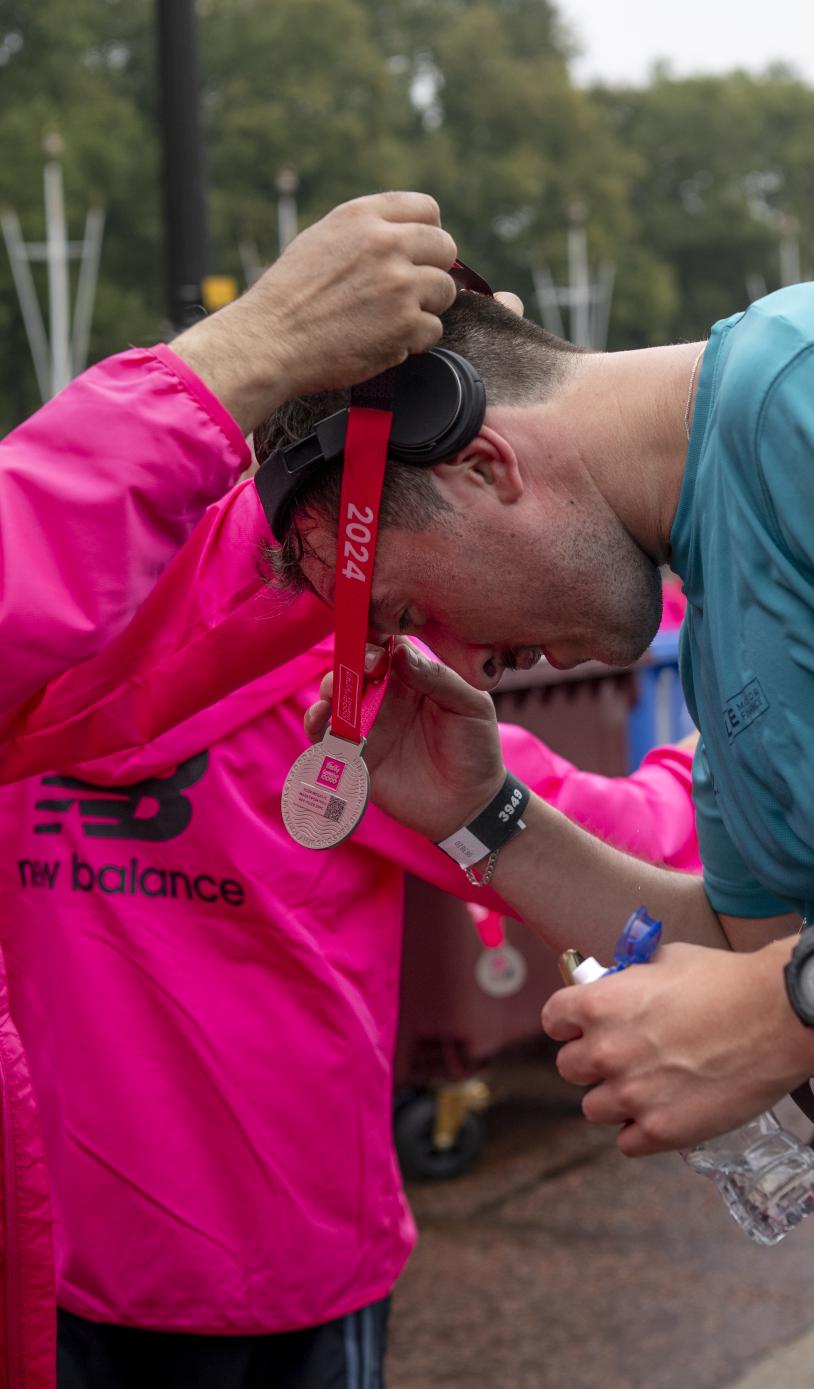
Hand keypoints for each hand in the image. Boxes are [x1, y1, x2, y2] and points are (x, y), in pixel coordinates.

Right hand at [173, 191, 457, 432]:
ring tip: (391, 320)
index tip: (420, 254)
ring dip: (425, 309)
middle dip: (432, 271)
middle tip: (410, 293)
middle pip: (445, 247)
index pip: (427, 209)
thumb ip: (365, 234)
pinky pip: (433, 330)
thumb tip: (406, 240)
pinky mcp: (405, 324)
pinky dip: (414, 342)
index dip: (428, 233)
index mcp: (362, 217)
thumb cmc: (288, 299)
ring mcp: (399, 284)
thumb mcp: (321, 240)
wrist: (269, 341)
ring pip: (445, 291)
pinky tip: (384, 342)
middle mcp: (385, 243)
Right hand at [304, 639, 504, 841]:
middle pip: (355, 665)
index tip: (374, 636)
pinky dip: (316, 723)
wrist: (469, 805)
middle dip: (350, 659)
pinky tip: (322, 718)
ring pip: (336, 695)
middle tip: (364, 668)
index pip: (388, 644)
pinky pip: (326, 734)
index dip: (376, 633)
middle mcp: (387, 695)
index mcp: (415, 676)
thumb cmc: (476, 748)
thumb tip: (400, 653)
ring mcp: (369, 723)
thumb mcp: (471, 706)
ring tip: (336, 694)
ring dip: (330, 688)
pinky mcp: (356, 754)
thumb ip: (438, 678)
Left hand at [542, 937, 813, 1155]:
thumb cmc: (725, 982)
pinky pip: (627, 1143)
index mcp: (599, 1004)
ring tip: (648, 1087)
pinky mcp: (661, 1131)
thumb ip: (628, 980)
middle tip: (623, 1057)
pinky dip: (641, 1132)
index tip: (581, 1027)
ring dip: (615, 1099)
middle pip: (569, 1068)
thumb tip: (614, 987)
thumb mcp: (664, 961)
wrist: (777, 1017)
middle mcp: (606, 1051)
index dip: (568, 1023)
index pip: (553, 1020)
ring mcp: (632, 1095)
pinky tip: (663, 1113)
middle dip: (592, 1061)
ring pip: (594, 1109)